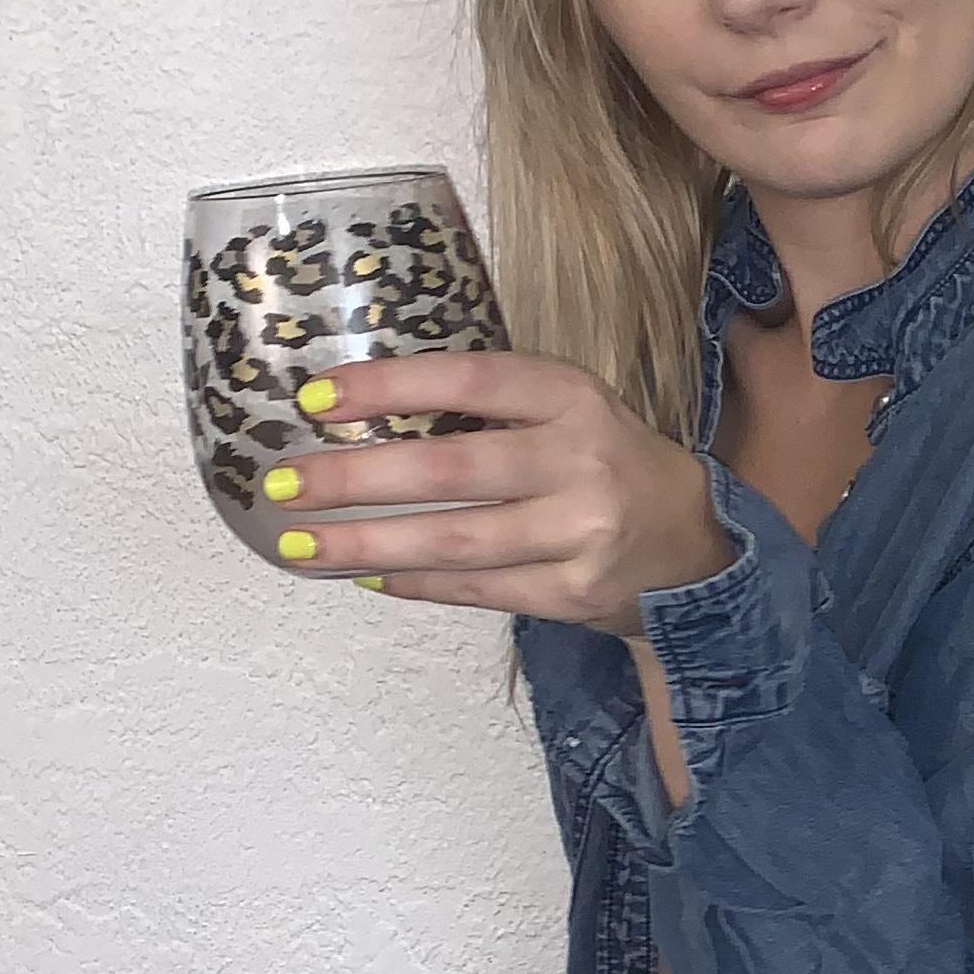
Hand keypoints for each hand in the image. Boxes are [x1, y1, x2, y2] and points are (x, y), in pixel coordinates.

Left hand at [270, 349, 735, 631]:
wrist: (690, 542)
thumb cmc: (601, 462)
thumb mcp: (562, 410)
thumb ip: (486, 406)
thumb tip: (358, 414)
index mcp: (572, 395)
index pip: (469, 380)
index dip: (389, 387)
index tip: (315, 398)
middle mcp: (581, 460)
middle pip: (450, 469)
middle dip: (356, 479)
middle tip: (284, 486)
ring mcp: (582, 532)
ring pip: (456, 540)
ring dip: (368, 544)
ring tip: (301, 545)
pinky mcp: (576, 592)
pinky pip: (478, 588)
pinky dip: (416, 583)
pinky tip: (367, 574)